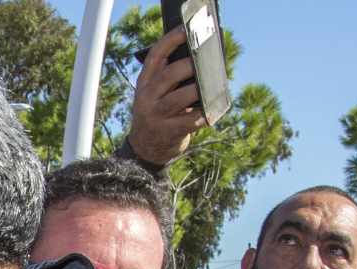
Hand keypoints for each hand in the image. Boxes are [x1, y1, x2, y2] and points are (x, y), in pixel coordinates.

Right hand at [125, 25, 207, 167]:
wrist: (146, 149)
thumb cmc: (158, 114)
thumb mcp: (154, 94)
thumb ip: (168, 78)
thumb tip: (201, 62)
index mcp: (144, 84)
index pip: (155, 57)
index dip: (170, 41)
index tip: (185, 31)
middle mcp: (146, 98)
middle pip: (168, 75)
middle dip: (189, 66)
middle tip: (204, 63)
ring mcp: (155, 116)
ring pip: (179, 98)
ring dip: (198, 91)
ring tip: (211, 88)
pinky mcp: (167, 133)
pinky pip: (189, 122)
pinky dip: (203, 116)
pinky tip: (212, 112)